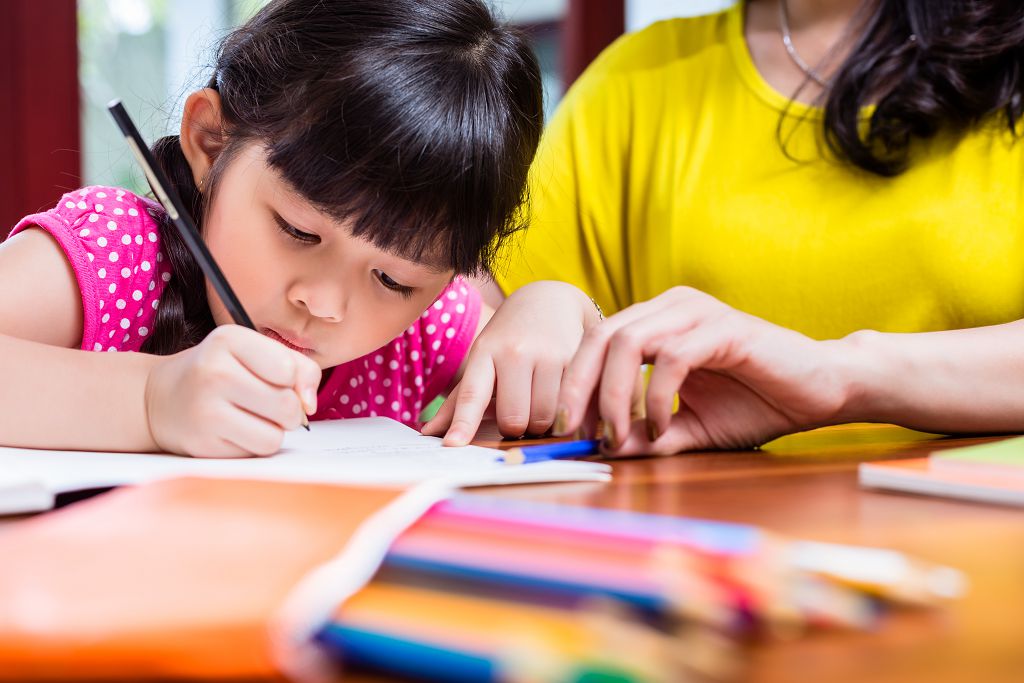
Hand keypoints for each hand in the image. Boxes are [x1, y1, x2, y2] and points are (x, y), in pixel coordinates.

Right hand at [145, 325, 320, 456]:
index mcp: (229, 339)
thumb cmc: (219, 372)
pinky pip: (257, 452)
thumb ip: (298, 368)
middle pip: (287, 406)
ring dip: (273, 430)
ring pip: (275, 435)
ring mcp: (206, 410)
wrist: (162, 398)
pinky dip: (255, 444)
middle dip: (289, 410)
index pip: (289, 369)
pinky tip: (236, 431)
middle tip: (267, 403)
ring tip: (252, 417)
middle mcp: (214, 372)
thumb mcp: (255, 352)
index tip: (281, 380)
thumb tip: (309, 405)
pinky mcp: (204, 444)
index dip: (295, 380)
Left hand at [422, 281, 600, 444]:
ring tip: (540, 403)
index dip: (463, 423)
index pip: (471, 394)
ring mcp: (548, 354)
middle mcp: (515, 352)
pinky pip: (570, 407)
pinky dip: (565, 413)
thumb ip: (459, 400)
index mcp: (485, 353)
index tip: (453, 446)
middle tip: (519, 413)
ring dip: (542, 423)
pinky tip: (562, 397)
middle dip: (516, 428)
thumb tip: (429, 433)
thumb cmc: (509, 339)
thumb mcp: (482, 360)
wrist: (549, 301)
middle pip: (514, 419)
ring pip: (544, 419)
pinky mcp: (577, 359)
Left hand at [556, 287, 852, 453]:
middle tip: (577, 433)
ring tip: (617, 435)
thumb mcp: (690, 428)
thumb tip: (602, 448)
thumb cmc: (758, 404)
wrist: (822, 390)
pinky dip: (656, 398)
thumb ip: (647, 434)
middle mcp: (671, 307)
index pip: (595, 344)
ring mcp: (696, 313)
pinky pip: (670, 358)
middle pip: (600, 338)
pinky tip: (661, 429)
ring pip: (628, 342)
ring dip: (613, 396)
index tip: (566, 430)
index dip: (573, 385)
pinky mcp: (722, 328)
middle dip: (579, 389)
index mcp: (658, 322)